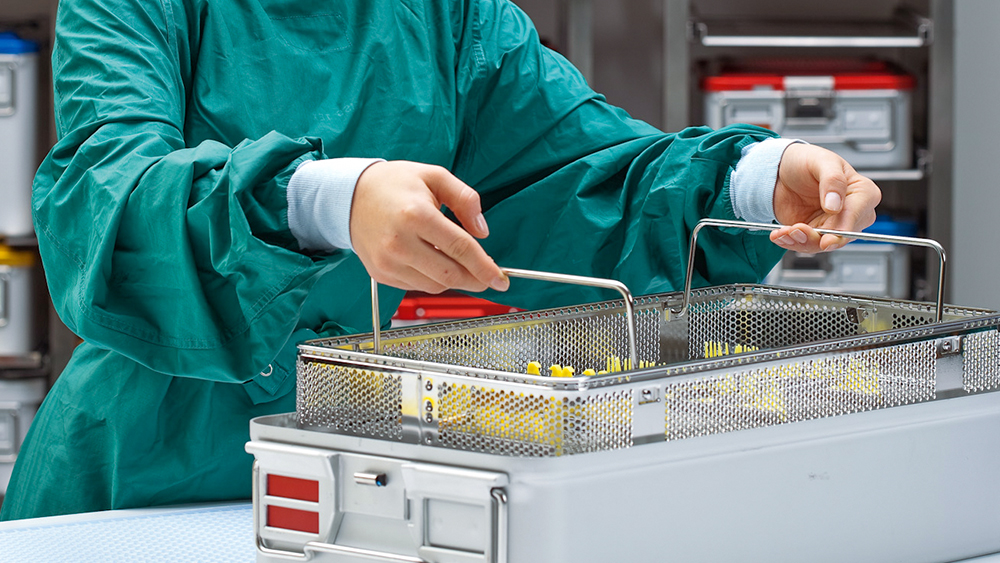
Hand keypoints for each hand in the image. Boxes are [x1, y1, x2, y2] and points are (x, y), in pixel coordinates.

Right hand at [350, 161, 508, 293]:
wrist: (350, 197)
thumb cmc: (394, 184)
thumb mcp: (435, 176)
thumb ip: (465, 199)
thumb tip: (482, 232)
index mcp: (416, 215)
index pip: (460, 248)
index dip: (485, 267)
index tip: (501, 278)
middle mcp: (399, 243)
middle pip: (450, 274)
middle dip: (476, 280)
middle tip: (489, 277)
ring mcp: (388, 262)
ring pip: (435, 285)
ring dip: (455, 279)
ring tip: (460, 264)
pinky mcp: (381, 273)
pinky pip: (417, 286)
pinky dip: (433, 280)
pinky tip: (434, 263)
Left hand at [770, 143, 881, 252]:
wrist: (781, 170)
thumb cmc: (806, 161)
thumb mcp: (821, 161)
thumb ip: (833, 180)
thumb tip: (836, 205)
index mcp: (862, 192)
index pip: (857, 215)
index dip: (843, 229)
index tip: (827, 238)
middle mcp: (852, 212)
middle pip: (841, 235)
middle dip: (816, 237)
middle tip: (795, 230)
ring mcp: (833, 225)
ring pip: (822, 244)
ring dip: (800, 241)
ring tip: (783, 231)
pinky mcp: (815, 232)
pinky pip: (806, 244)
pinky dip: (791, 242)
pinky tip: (780, 234)